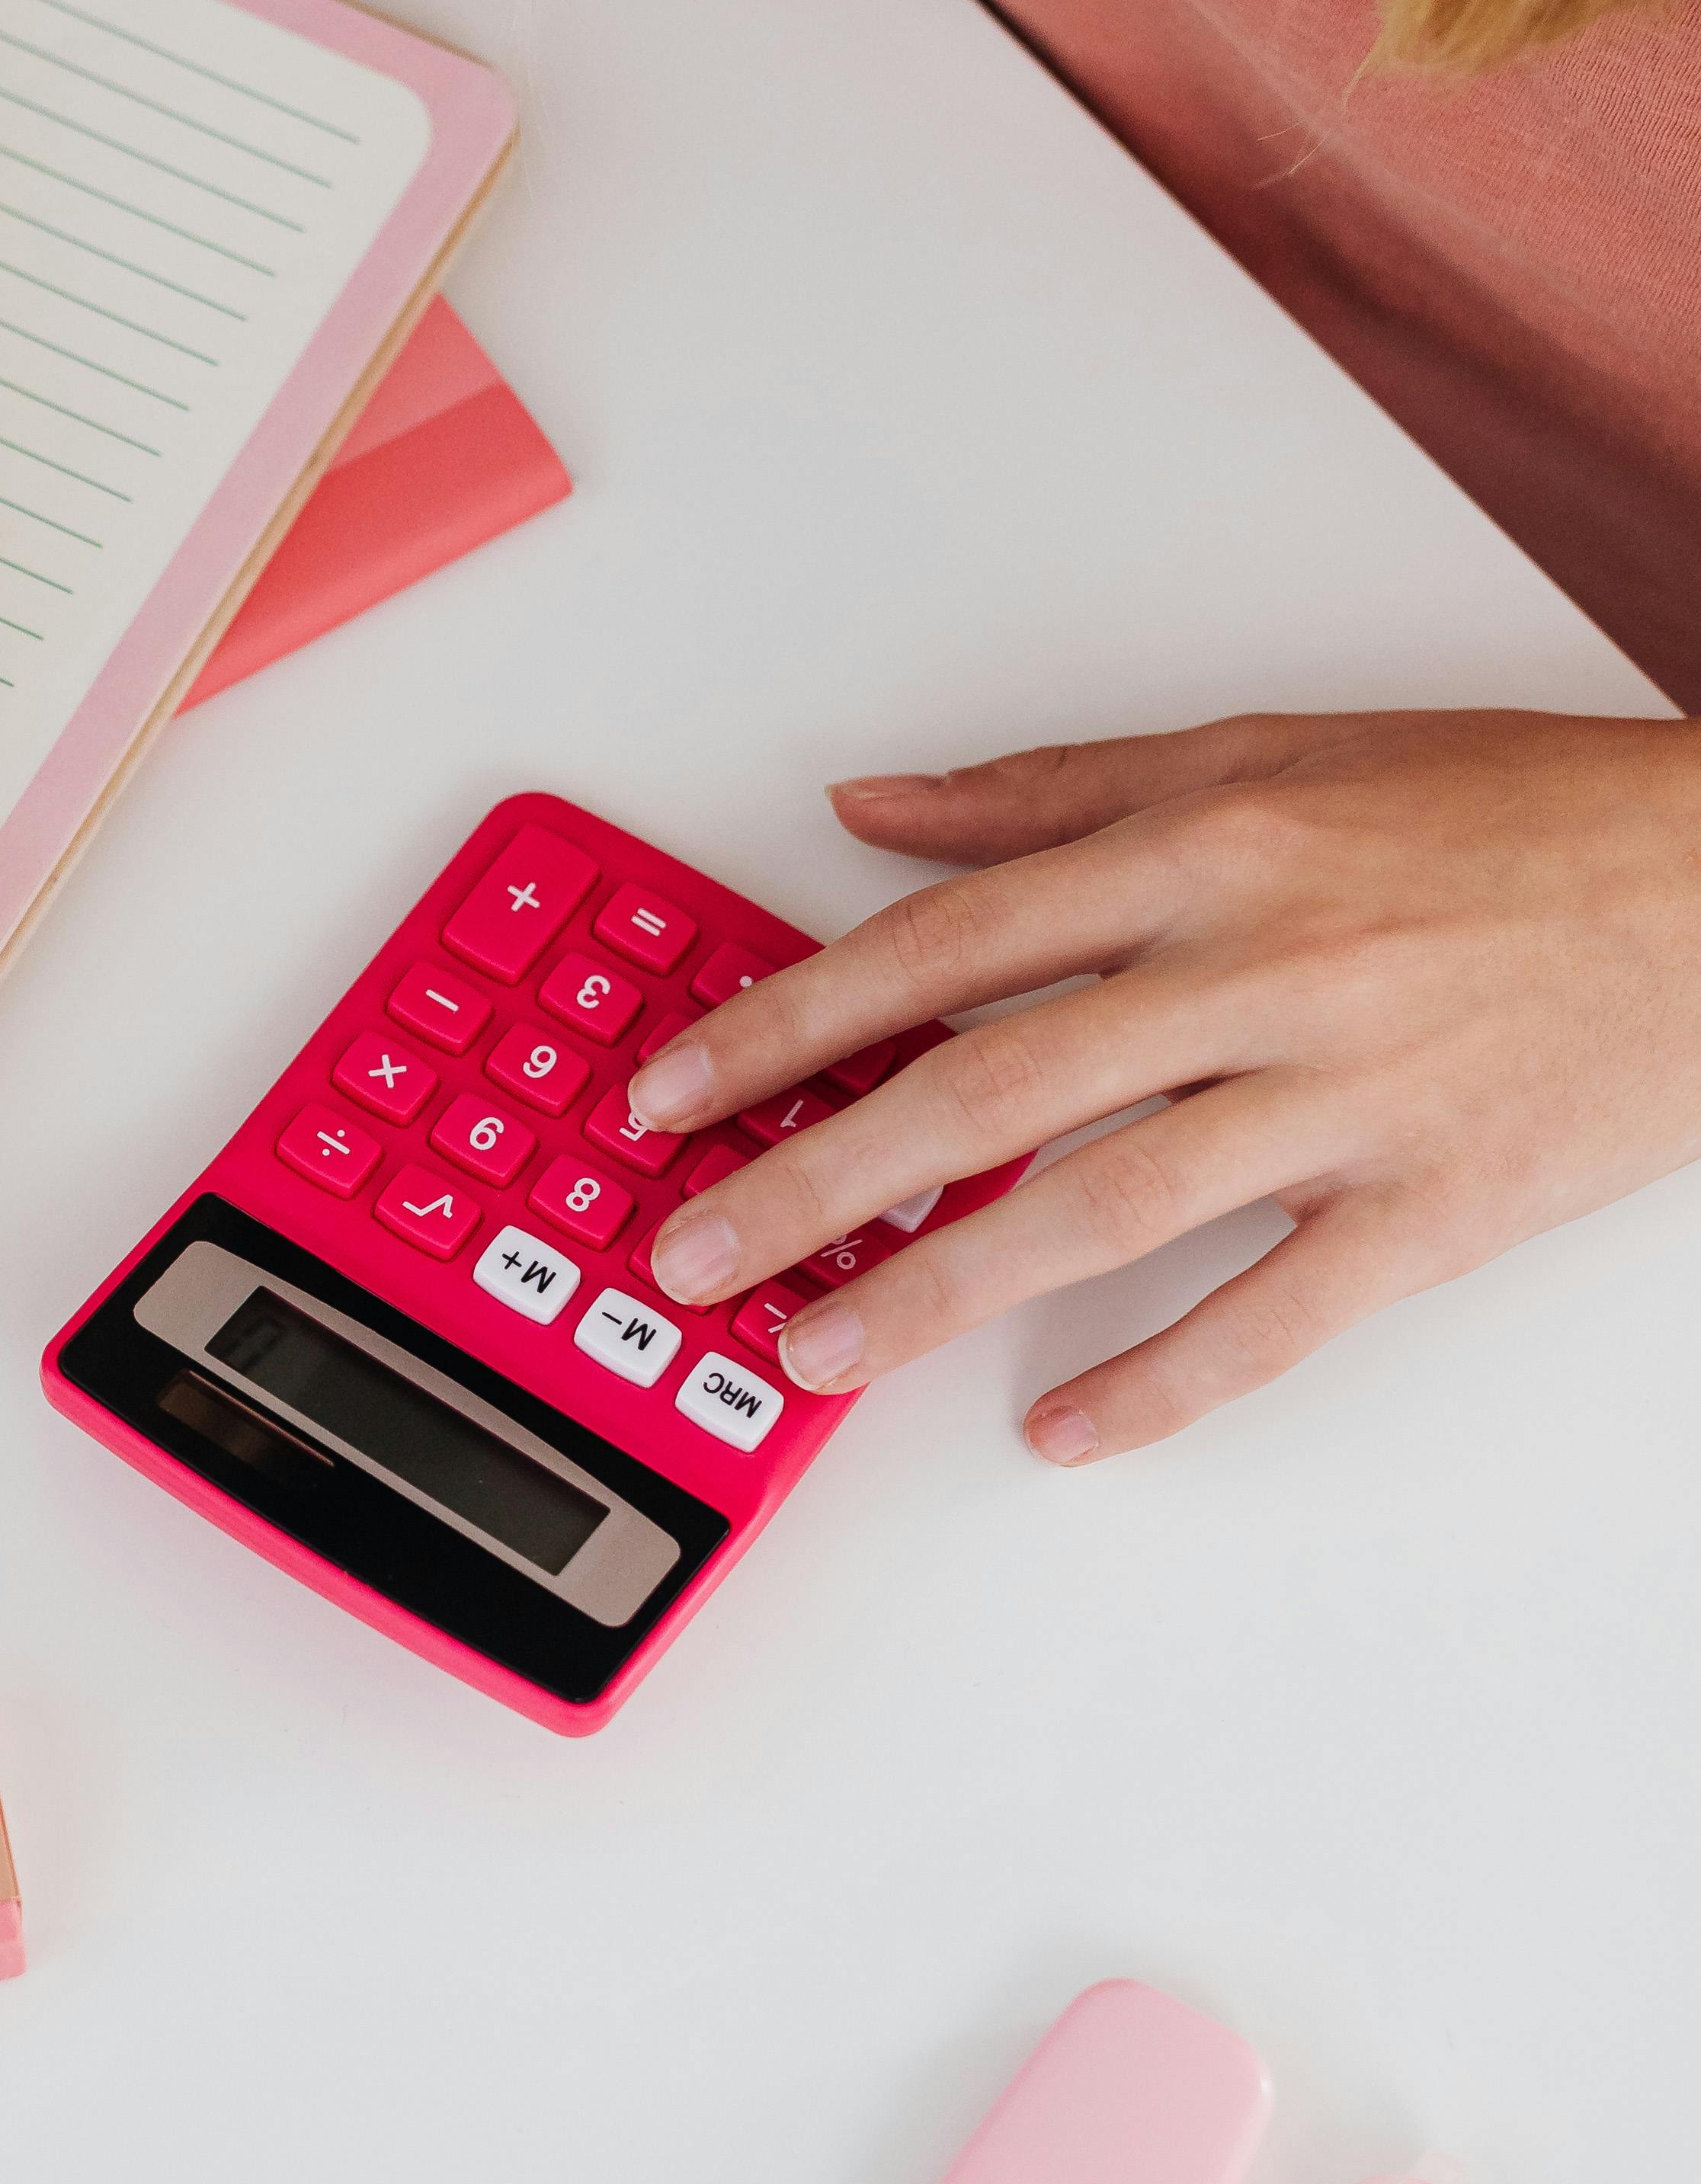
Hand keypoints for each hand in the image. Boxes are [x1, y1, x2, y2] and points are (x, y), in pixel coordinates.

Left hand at [622, 711, 1700, 1458]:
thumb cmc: (1512, 815)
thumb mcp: (1272, 754)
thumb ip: (1056, 793)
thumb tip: (875, 813)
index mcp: (1208, 848)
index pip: (942, 944)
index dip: (787, 1025)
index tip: (672, 1092)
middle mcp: (1264, 967)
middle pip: (989, 1085)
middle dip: (814, 1177)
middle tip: (691, 1250)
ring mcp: (1351, 1097)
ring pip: (1103, 1205)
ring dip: (940, 1287)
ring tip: (822, 1348)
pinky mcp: (1437, 1206)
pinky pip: (1274, 1315)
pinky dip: (1157, 1382)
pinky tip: (1059, 1429)